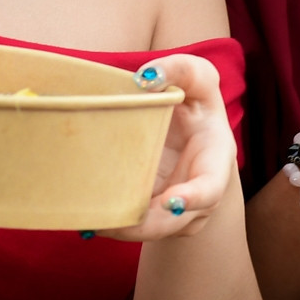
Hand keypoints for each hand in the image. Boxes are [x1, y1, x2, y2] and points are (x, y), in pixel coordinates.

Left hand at [102, 53, 239, 240]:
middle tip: (108, 224)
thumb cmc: (195, 102)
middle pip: (171, 221)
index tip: (172, 202)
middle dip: (142, 225)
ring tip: (90, 222)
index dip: (193, 199)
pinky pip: (131, 226)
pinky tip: (84, 221)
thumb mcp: (197, 77)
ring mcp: (174, 212)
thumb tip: (145, 78)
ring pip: (148, 230)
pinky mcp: (150, 215)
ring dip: (120, 228)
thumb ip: (180, 69)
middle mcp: (197, 196)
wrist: (191, 134)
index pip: (210, 188)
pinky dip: (110, 224)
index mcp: (214, 162)